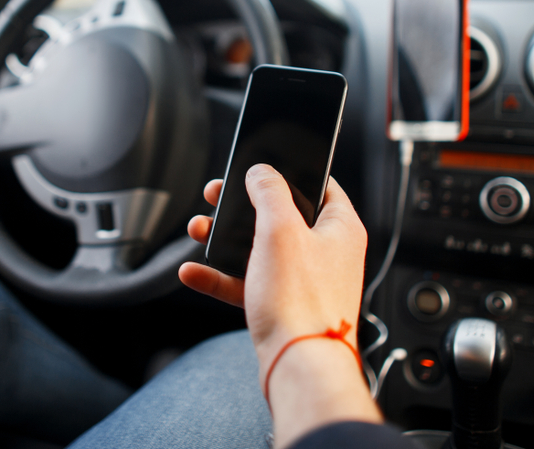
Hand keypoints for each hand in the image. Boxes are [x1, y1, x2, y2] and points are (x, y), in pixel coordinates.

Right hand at [179, 164, 367, 372]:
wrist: (299, 366)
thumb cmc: (302, 301)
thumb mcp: (280, 229)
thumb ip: (270, 191)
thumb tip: (262, 171)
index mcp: (340, 228)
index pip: (320, 184)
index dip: (288, 171)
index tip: (258, 166)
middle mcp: (327, 253)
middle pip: (281, 216)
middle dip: (242, 206)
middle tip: (216, 196)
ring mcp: (304, 281)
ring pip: (260, 249)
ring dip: (224, 239)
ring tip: (197, 230)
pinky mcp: (283, 306)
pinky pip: (248, 282)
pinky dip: (220, 276)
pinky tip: (193, 272)